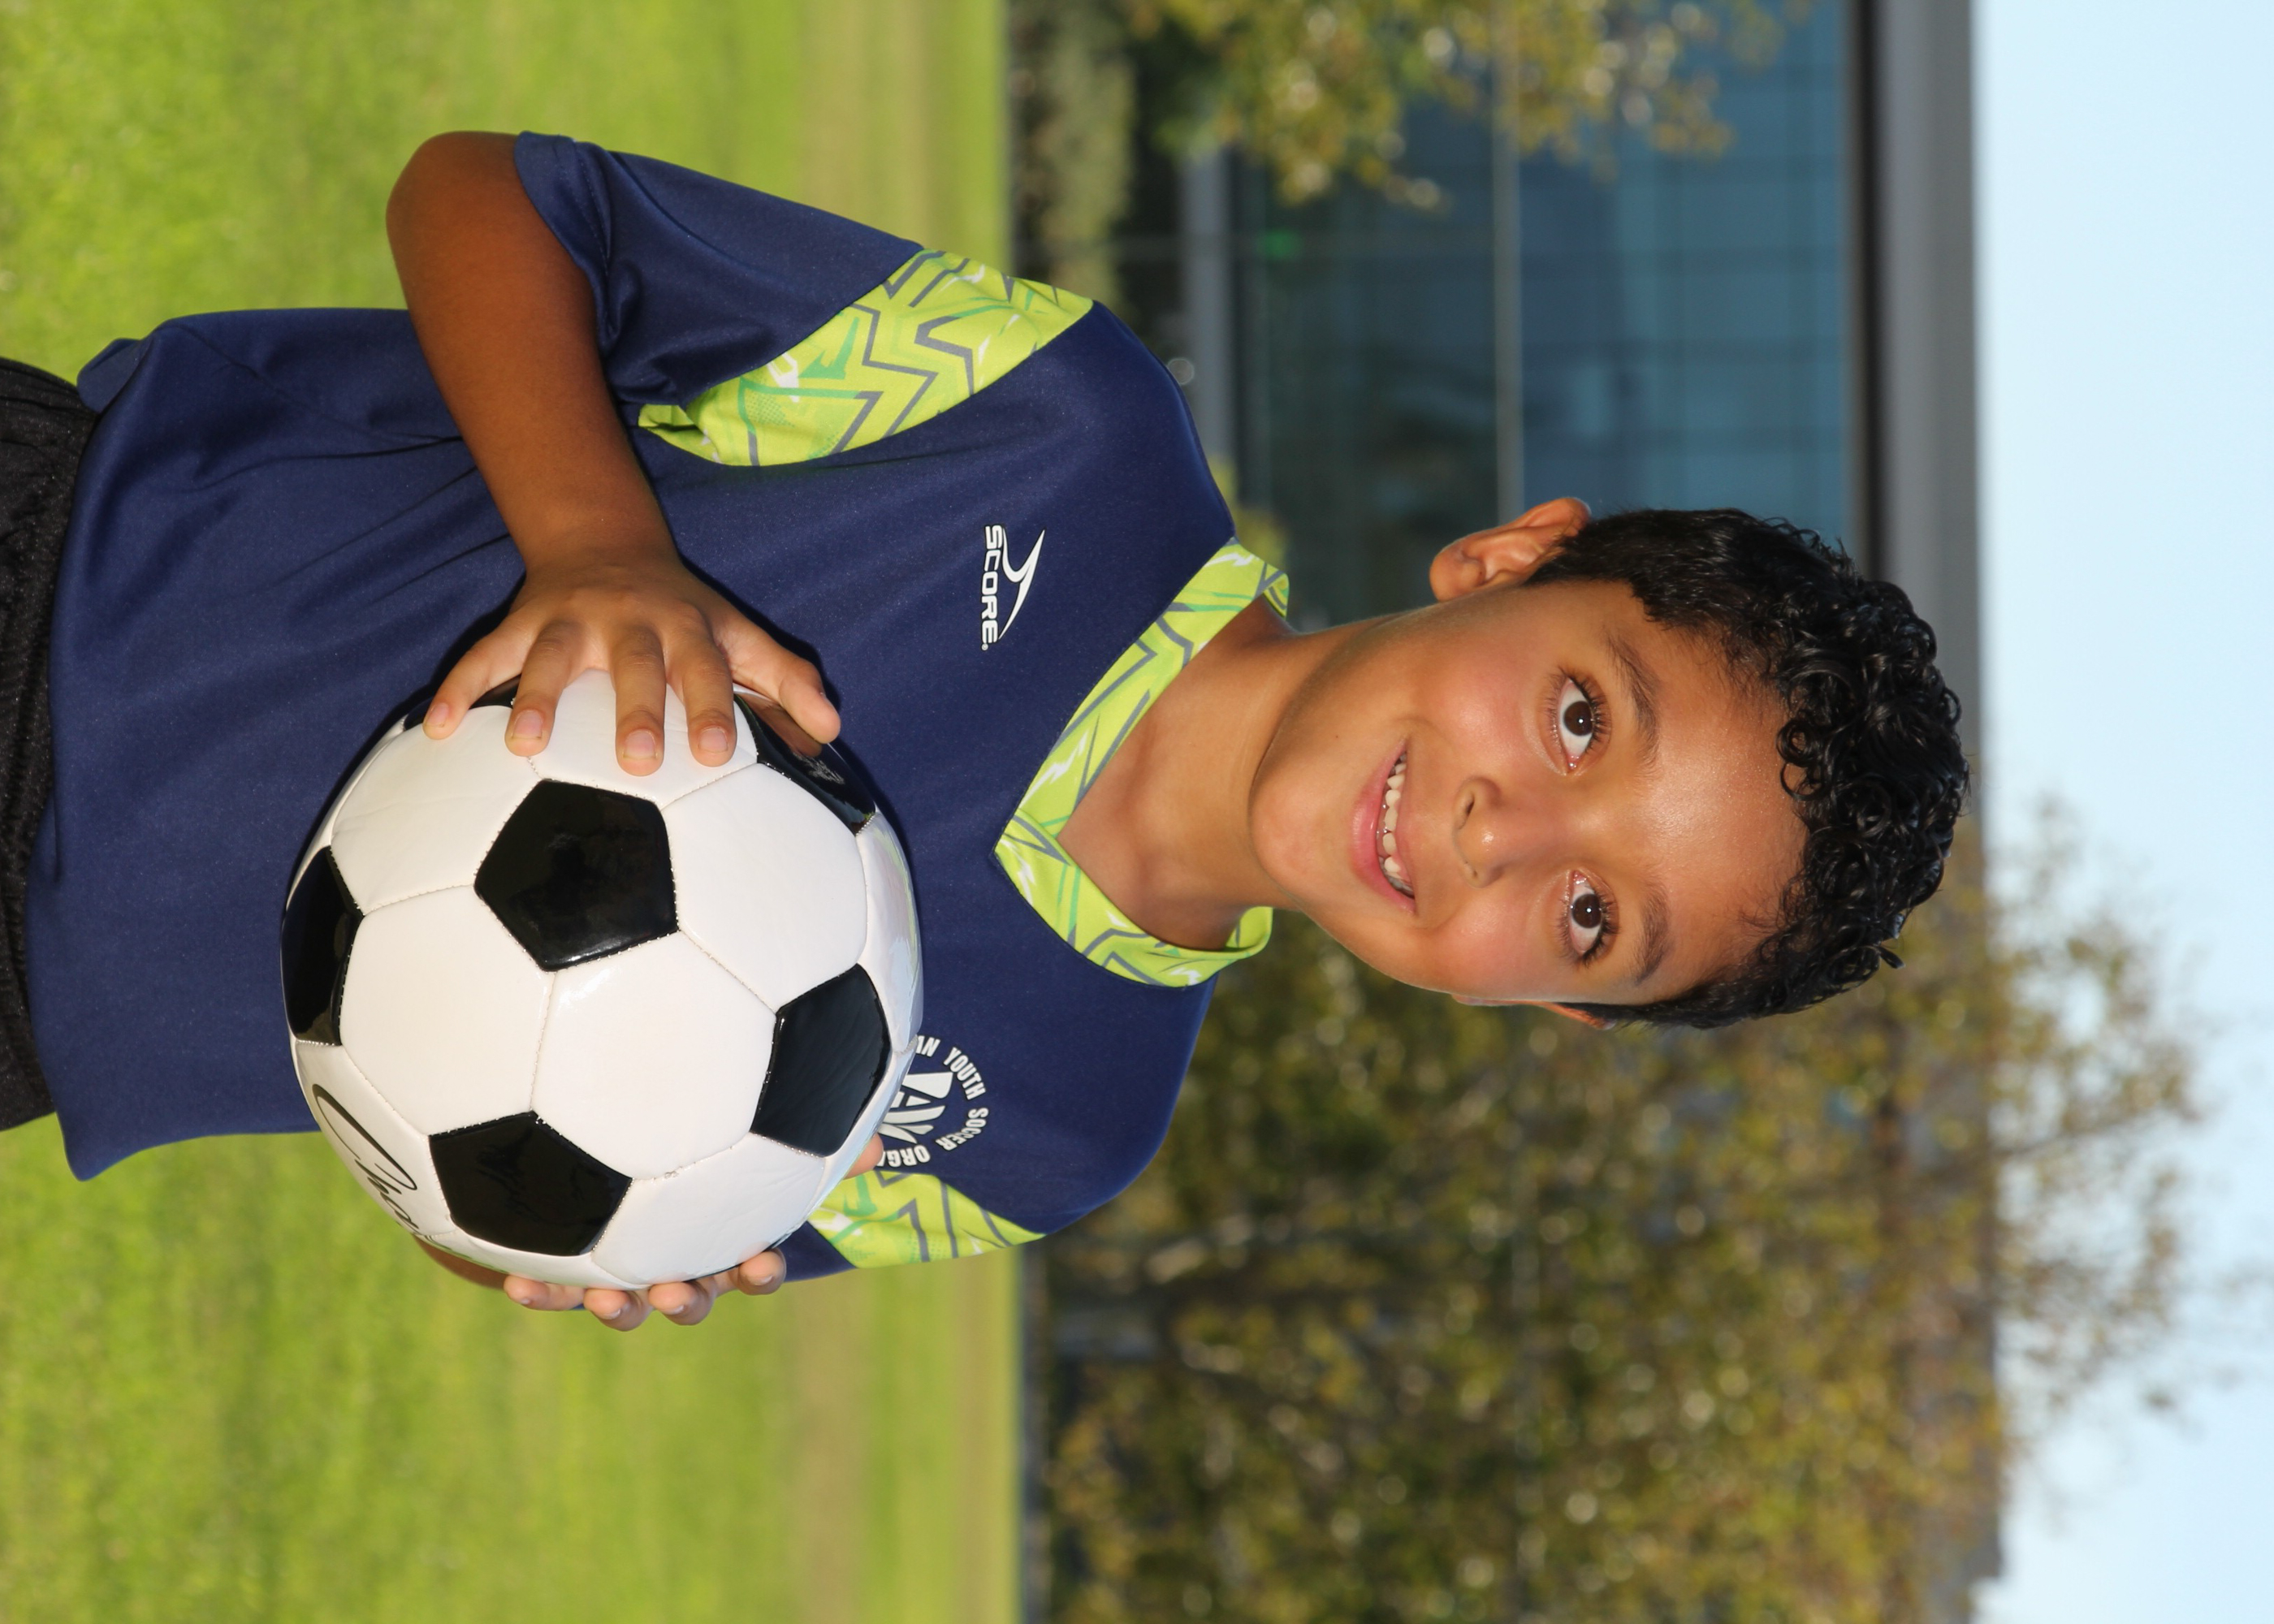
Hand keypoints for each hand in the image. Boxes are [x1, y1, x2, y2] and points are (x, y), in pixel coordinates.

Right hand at [422, 546, 840, 771]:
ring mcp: (570, 620)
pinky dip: (459, 690)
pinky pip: (484, 658)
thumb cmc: (685, 614)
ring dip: (537, 698)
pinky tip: (436, 731)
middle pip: (633, 663)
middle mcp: (628, 620)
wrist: (607, 543)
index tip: (722, 755)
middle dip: (636, 707)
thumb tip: (833, 734)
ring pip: (551, 656)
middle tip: (638, 761)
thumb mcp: (739, 636)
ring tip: (523, 746)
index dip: (714, 707)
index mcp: (686, 627)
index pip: (706, 667)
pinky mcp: (522, 625)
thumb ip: (786, 682)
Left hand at [499, 1133, 886, 1330]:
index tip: (761, 1262)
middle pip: (691, 1293)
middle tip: (679, 1291)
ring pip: (626, 1304)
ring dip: (619, 1309)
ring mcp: (624, 1267)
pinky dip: (541, 1292)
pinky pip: (556, 1289)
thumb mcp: (758, 1124)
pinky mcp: (569, 1268)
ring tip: (606, 1301)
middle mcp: (678, 1258)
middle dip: (688, 1300)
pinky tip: (518, 1287)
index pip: (751, 1262)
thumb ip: (811, 1128)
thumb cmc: (695, 1130)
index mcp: (723, 1233)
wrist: (588, 1137)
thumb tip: (879, 1142)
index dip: (758, 1269)